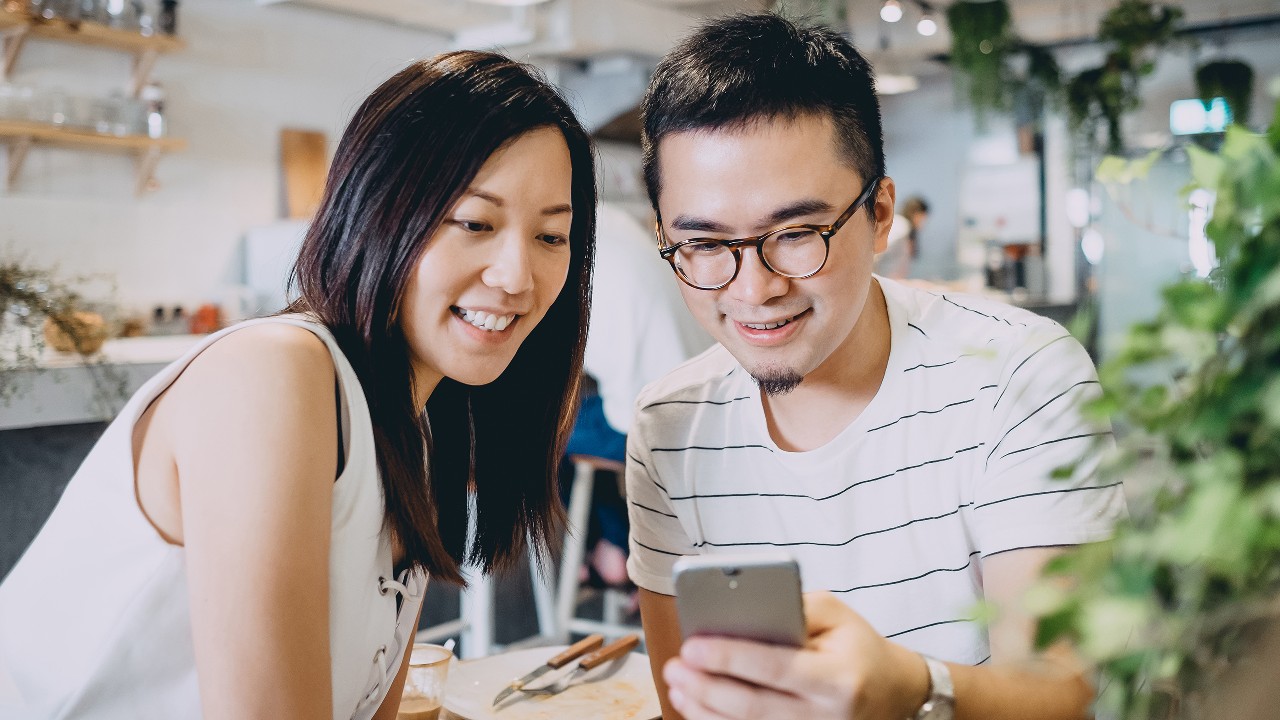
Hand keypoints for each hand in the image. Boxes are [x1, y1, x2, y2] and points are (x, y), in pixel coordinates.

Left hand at [662, 592, 930, 719]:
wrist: (894, 693)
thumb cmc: (855, 646)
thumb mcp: (835, 614)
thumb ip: (790, 607)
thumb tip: (736, 610)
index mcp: (837, 676)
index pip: (776, 667)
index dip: (729, 657)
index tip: (692, 645)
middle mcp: (827, 715)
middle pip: (753, 706)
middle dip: (705, 685)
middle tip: (674, 665)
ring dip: (703, 709)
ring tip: (677, 684)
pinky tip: (695, 705)